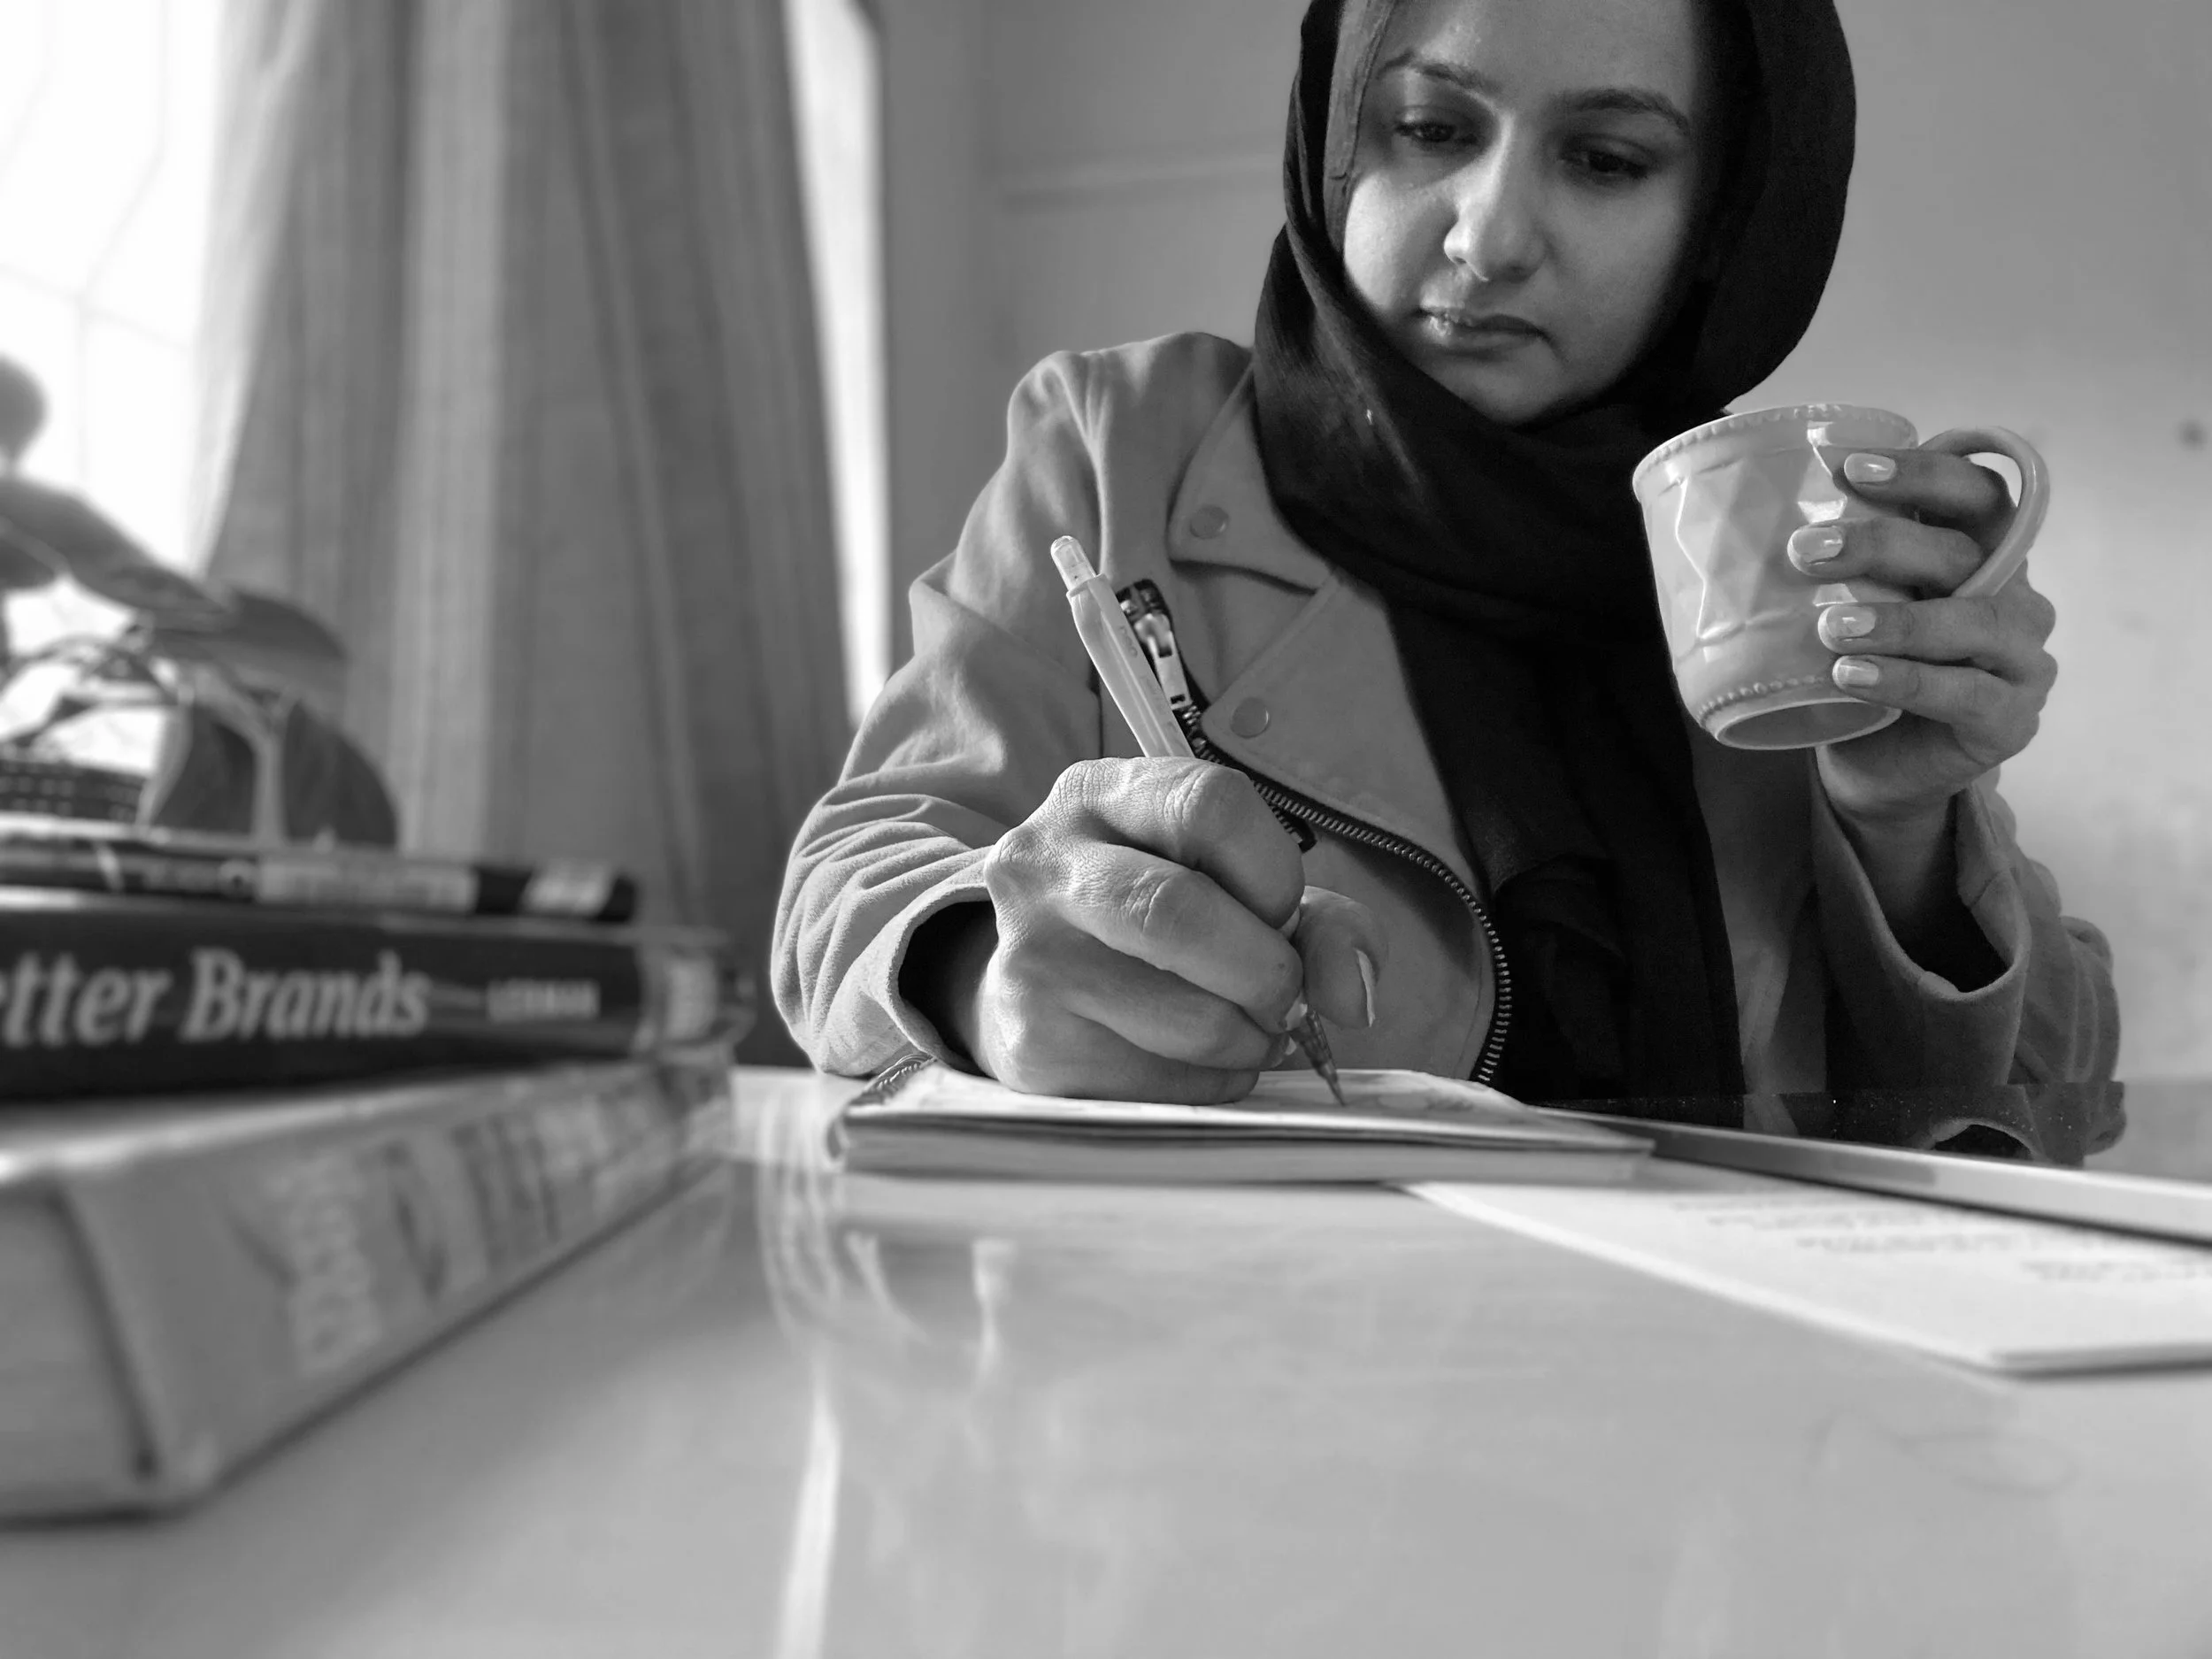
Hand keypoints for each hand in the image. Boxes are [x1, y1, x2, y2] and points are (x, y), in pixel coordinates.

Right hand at [924, 758, 1383, 1102]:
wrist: (1032, 988)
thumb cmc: (1156, 927)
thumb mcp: (1234, 887)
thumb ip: (1323, 922)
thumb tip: (1351, 997)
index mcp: (1098, 795)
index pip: (1209, 804)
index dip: (1273, 871)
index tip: (1280, 912)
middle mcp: (1043, 864)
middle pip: (1179, 912)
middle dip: (1267, 970)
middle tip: (1282, 994)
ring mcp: (1028, 957)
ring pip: (1188, 1017)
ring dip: (1251, 1039)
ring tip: (1244, 1029)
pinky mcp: (1034, 1046)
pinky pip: (1165, 1082)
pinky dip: (1214, 1083)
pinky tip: (1195, 1060)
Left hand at [1787, 446, 2058, 831]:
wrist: (1873, 769)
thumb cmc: (1862, 669)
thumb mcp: (1853, 604)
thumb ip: (1840, 563)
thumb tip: (1760, 512)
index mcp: (1983, 553)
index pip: (1974, 493)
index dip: (1922, 473)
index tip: (1850, 470)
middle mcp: (2015, 598)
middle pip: (1962, 553)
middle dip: (1882, 545)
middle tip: (1806, 553)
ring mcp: (2021, 660)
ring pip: (1972, 622)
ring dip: (1897, 620)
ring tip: (1831, 627)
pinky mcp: (2010, 719)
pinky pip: (1965, 693)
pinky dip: (1906, 680)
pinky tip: (1851, 677)